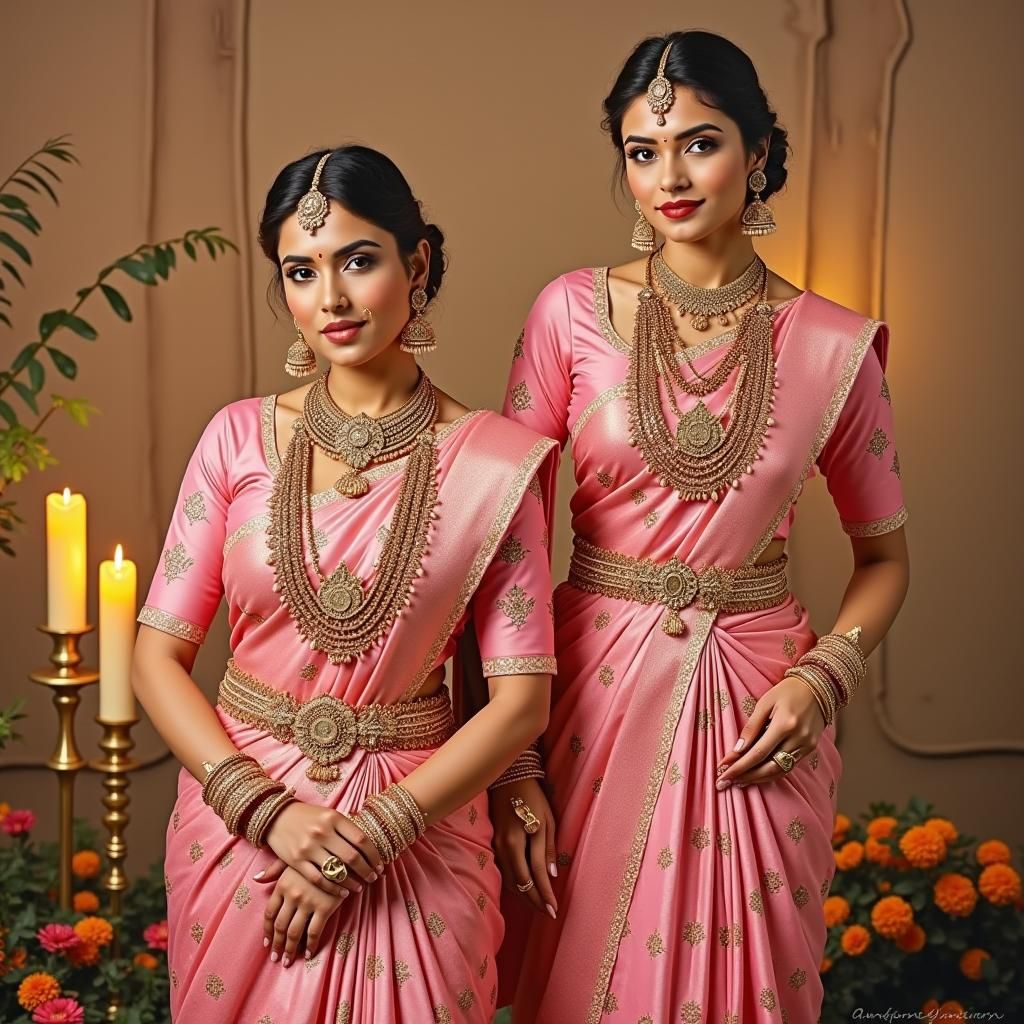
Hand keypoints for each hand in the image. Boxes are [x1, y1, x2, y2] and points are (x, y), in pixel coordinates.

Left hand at [254, 863, 343, 965]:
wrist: (342, 853)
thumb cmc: (317, 855)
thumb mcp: (293, 858)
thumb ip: (274, 870)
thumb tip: (256, 879)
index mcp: (282, 884)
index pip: (269, 913)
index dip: (267, 931)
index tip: (267, 943)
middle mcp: (292, 895)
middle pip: (280, 926)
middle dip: (277, 945)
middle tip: (276, 958)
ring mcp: (308, 902)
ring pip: (295, 932)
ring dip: (290, 949)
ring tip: (288, 961)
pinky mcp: (325, 907)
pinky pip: (315, 932)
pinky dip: (311, 946)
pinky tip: (308, 954)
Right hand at [263, 801, 383, 897]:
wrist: (276, 816)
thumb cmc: (308, 816)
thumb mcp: (329, 815)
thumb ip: (347, 829)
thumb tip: (370, 846)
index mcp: (334, 818)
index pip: (362, 839)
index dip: (374, 855)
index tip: (380, 864)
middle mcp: (322, 832)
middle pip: (352, 857)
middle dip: (367, 870)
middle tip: (374, 878)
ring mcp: (308, 847)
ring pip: (337, 871)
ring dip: (352, 882)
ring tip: (360, 887)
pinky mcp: (296, 861)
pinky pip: (319, 879)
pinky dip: (333, 888)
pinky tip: (343, 892)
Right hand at [489, 780, 558, 918]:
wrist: (508, 776)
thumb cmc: (533, 796)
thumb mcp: (547, 820)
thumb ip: (548, 848)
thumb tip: (551, 875)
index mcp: (521, 839)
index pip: (535, 875)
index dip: (544, 895)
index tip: (554, 910)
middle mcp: (505, 846)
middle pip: (519, 882)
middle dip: (533, 900)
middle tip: (547, 913)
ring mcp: (496, 844)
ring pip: (508, 878)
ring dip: (523, 894)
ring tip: (536, 905)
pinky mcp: (492, 842)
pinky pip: (502, 869)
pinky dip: (513, 882)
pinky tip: (521, 887)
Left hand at [715, 677, 825, 788]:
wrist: (818, 687)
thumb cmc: (787, 691)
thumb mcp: (764, 703)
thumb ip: (751, 727)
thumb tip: (736, 749)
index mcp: (785, 725)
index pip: (758, 753)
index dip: (739, 765)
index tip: (722, 771)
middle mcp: (798, 739)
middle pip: (769, 767)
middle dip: (746, 777)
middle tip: (725, 782)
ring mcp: (806, 746)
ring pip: (779, 771)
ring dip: (758, 778)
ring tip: (738, 781)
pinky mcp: (810, 749)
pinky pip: (789, 767)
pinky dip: (772, 773)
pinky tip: (758, 775)